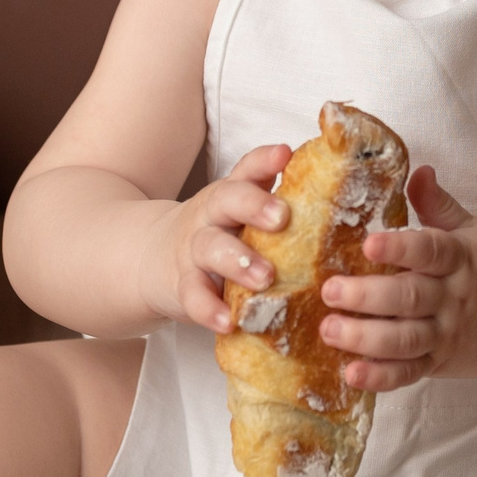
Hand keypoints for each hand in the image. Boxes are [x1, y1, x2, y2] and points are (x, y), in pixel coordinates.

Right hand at [144, 142, 294, 332]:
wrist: (150, 258)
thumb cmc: (218, 233)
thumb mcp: (239, 212)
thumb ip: (275, 200)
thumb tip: (327, 186)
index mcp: (232, 194)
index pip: (247, 169)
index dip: (265, 160)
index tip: (285, 155)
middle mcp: (212, 216)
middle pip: (227, 200)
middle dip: (254, 205)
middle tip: (282, 217)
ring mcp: (193, 250)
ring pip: (211, 248)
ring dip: (238, 262)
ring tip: (264, 278)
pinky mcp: (182, 286)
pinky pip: (193, 296)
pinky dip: (209, 309)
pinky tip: (227, 321)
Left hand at [317, 166, 476, 391]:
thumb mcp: (473, 230)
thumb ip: (439, 204)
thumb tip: (417, 169)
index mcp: (459, 258)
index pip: (430, 251)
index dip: (400, 247)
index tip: (369, 242)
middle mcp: (452, 298)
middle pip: (410, 298)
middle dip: (367, 296)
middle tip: (330, 289)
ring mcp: (445, 334)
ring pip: (405, 339)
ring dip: (366, 337)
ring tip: (329, 329)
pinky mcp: (438, 363)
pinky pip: (408, 373)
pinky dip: (381, 377)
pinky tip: (351, 374)